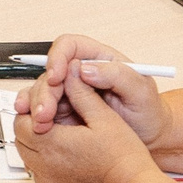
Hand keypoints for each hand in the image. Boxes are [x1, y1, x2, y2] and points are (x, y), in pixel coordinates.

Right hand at [14, 34, 168, 143]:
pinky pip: (42, 106)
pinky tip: (33, 123)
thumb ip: (117, 75)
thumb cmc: (148, 111)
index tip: (56, 77)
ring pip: (43, 89)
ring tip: (41, 124)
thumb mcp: (141, 91)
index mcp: (100, 58)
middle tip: (45, 111)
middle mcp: (81, 72)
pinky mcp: (64, 109)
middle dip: (44, 89)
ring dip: (37, 104)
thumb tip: (85, 69)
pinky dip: (33, 113)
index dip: (58, 57)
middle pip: (51, 70)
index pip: (70, 46)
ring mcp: (71, 91)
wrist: (149, 136)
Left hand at [15, 71, 160, 182]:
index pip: (22, 120)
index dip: (33, 109)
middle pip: (21, 140)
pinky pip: (42, 178)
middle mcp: (44, 166)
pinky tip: (69, 159)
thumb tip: (71, 74)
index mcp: (52, 143)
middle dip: (32, 126)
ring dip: (38, 146)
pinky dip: (48, 166)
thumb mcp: (105, 117)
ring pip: (29, 160)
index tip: (48, 105)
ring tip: (62, 138)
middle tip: (53, 118)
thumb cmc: (123, 161)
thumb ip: (82, 94)